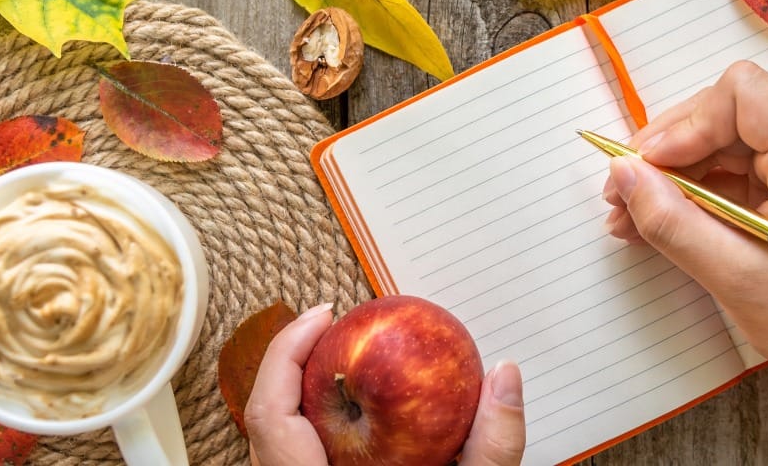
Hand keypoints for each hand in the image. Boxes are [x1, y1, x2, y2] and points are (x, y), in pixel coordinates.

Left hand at [245, 303, 525, 465]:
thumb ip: (492, 448)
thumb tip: (505, 377)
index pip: (271, 414)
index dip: (287, 353)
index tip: (324, 316)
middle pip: (262, 420)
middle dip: (292, 362)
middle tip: (333, 327)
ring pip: (272, 445)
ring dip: (299, 396)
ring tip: (338, 363)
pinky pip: (291, 460)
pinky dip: (312, 429)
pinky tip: (353, 421)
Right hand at [603, 61, 767, 379]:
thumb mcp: (736, 278)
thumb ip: (673, 222)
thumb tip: (622, 173)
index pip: (742, 94)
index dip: (684, 125)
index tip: (646, 168)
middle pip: (728, 110)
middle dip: (669, 151)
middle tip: (622, 195)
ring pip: (727, 133)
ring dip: (677, 171)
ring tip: (633, 215)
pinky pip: (740, 157)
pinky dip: (700, 183)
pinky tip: (665, 216)